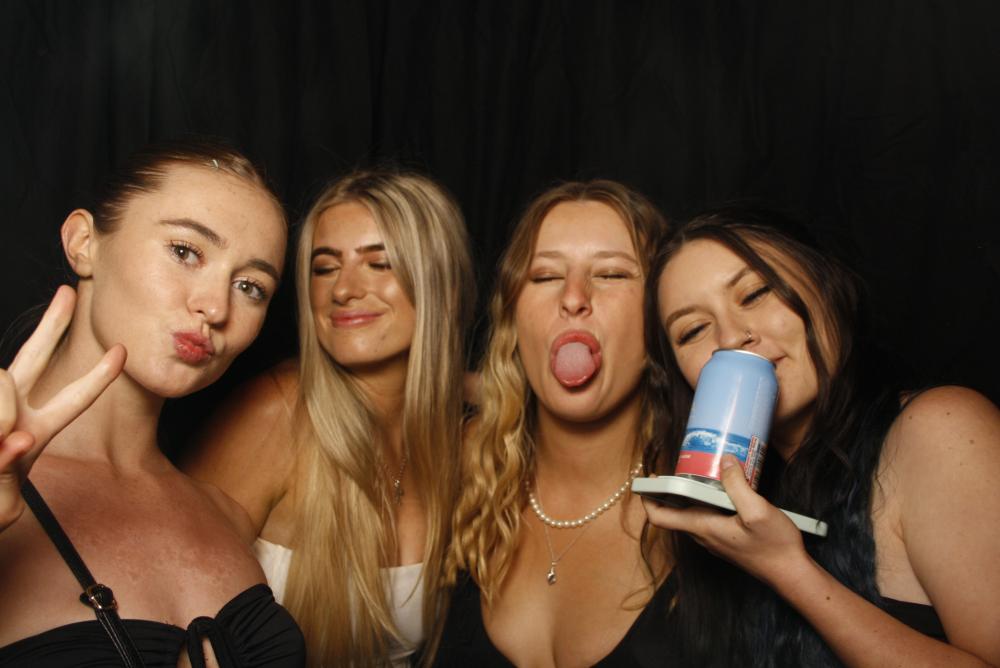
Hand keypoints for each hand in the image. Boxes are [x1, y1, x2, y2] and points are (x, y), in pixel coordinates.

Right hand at [0, 286, 125, 528]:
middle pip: (33, 358)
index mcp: (36, 432)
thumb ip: (5, 471)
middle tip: (67, 292)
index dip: (97, 376)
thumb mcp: (2, 504)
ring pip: (1, 383)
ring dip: (0, 415)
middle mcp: (13, 413)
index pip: (72, 399)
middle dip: (51, 325)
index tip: (121, 350)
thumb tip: (12, 437)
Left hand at [642, 455, 808, 584]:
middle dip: (671, 489)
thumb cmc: (774, 546)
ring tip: (703, 472)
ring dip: (691, 494)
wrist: (791, 573)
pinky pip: (707, 518)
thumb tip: (725, 461)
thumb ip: (738, 485)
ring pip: (692, 514)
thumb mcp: (758, 511)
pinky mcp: (725, 539)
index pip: (660, 517)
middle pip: (674, 512)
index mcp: (703, 527)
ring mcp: (714, 538)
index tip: (649, 480)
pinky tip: (725, 489)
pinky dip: (708, 502)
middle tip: (680, 466)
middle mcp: (703, 534)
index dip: (648, 498)